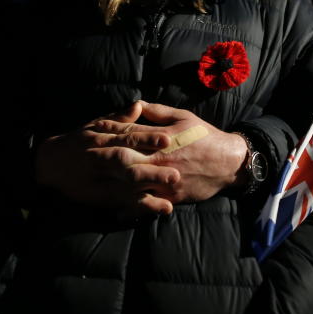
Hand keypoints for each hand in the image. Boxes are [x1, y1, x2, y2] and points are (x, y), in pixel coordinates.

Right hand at [35, 101, 180, 215]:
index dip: (147, 138)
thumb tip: (138, 106)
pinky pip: (122, 200)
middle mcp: (100, 157)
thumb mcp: (95, 126)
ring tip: (170, 194)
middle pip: (127, 163)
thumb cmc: (77, 141)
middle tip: (176, 173)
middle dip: (151, 169)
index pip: (127, 137)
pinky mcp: (101, 195)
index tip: (167, 139)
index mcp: (102, 138)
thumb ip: (119, 119)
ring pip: (125, 183)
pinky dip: (141, 205)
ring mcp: (100, 178)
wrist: (49, 163)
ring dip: (149, 189)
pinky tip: (159, 208)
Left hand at [92, 101, 247, 203]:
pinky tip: (115, 209)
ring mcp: (166, 179)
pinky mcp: (172, 195)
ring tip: (93, 187)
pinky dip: (132, 206)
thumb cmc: (205, 136)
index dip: (110, 133)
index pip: (130, 134)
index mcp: (162, 138)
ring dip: (114, 185)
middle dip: (105, 160)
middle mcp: (161, 159)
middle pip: (127, 160)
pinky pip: (149, 202)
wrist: (228, 162)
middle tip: (84, 162)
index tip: (91, 133)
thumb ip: (157, 112)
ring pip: (135, 183)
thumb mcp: (183, 117)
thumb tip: (137, 104)